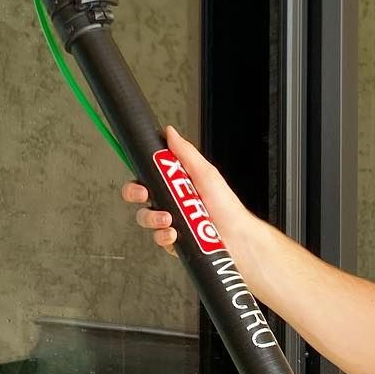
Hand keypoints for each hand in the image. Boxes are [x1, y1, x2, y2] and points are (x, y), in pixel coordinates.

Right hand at [120, 125, 247, 256]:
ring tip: (169, 218)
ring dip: (153, 217)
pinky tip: (174, 233)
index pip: (148, 176)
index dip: (139, 177)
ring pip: (146, 218)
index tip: (142, 178)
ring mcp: (171, 222)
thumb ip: (185, 153)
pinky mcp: (173, 240)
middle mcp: (171, 202)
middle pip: (140, 197)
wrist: (237, 237)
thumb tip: (171, 133)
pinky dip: (164, 236)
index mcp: (176, 184)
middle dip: (136, 194)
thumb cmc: (227, 207)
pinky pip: (159, 238)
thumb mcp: (206, 173)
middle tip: (146, 194)